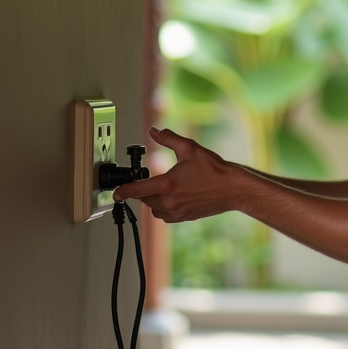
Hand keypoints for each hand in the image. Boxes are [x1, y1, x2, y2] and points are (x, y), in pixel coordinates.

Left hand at [112, 127, 240, 222]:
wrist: (232, 189)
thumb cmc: (214, 169)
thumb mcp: (190, 148)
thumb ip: (169, 138)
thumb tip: (154, 131)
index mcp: (168, 184)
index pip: (137, 189)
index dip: (123, 191)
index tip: (116, 193)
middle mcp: (170, 200)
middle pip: (144, 199)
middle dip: (142, 191)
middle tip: (148, 180)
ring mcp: (177, 211)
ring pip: (154, 209)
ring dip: (152, 201)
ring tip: (161, 189)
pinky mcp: (185, 217)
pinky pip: (165, 217)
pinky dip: (162, 209)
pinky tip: (170, 199)